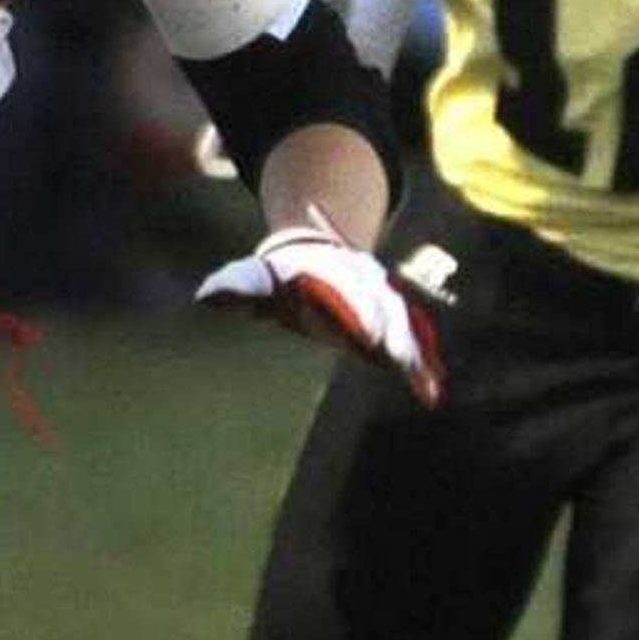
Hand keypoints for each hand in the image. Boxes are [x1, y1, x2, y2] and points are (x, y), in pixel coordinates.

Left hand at [196, 214, 444, 405]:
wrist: (315, 247)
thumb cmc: (284, 271)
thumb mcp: (259, 274)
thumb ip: (237, 284)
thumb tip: (206, 296)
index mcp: (341, 278)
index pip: (356, 299)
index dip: (368, 318)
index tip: (375, 340)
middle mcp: (370, 287)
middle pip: (393, 316)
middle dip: (405, 344)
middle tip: (416, 374)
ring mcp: (386, 302)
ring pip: (411, 328)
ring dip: (422, 358)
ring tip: (432, 392)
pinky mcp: (394, 318)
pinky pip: (416, 338)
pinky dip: (425, 360)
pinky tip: (432, 392)